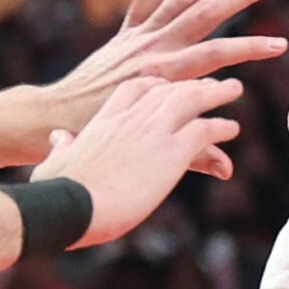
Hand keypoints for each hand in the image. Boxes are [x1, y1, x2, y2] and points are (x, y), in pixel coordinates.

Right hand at [33, 77, 247, 242]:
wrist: (68, 206)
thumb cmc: (56, 193)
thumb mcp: (55, 160)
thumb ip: (61, 145)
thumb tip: (57, 137)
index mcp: (104, 120)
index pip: (134, 87)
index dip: (155, 83)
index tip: (167, 84)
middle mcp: (131, 118)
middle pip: (168, 88)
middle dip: (191, 83)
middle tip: (210, 83)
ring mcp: (152, 132)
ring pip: (192, 98)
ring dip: (216, 92)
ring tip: (234, 89)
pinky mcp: (172, 153)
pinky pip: (204, 130)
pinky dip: (221, 127)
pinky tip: (231, 128)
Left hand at [34, 0, 286, 160]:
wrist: (48, 118)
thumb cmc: (98, 139)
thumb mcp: (148, 152)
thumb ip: (192, 156)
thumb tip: (228, 169)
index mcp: (162, 77)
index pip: (217, 55)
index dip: (250, 49)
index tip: (280, 45)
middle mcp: (151, 49)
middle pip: (204, 13)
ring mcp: (136, 37)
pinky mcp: (124, 34)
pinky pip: (150, 0)